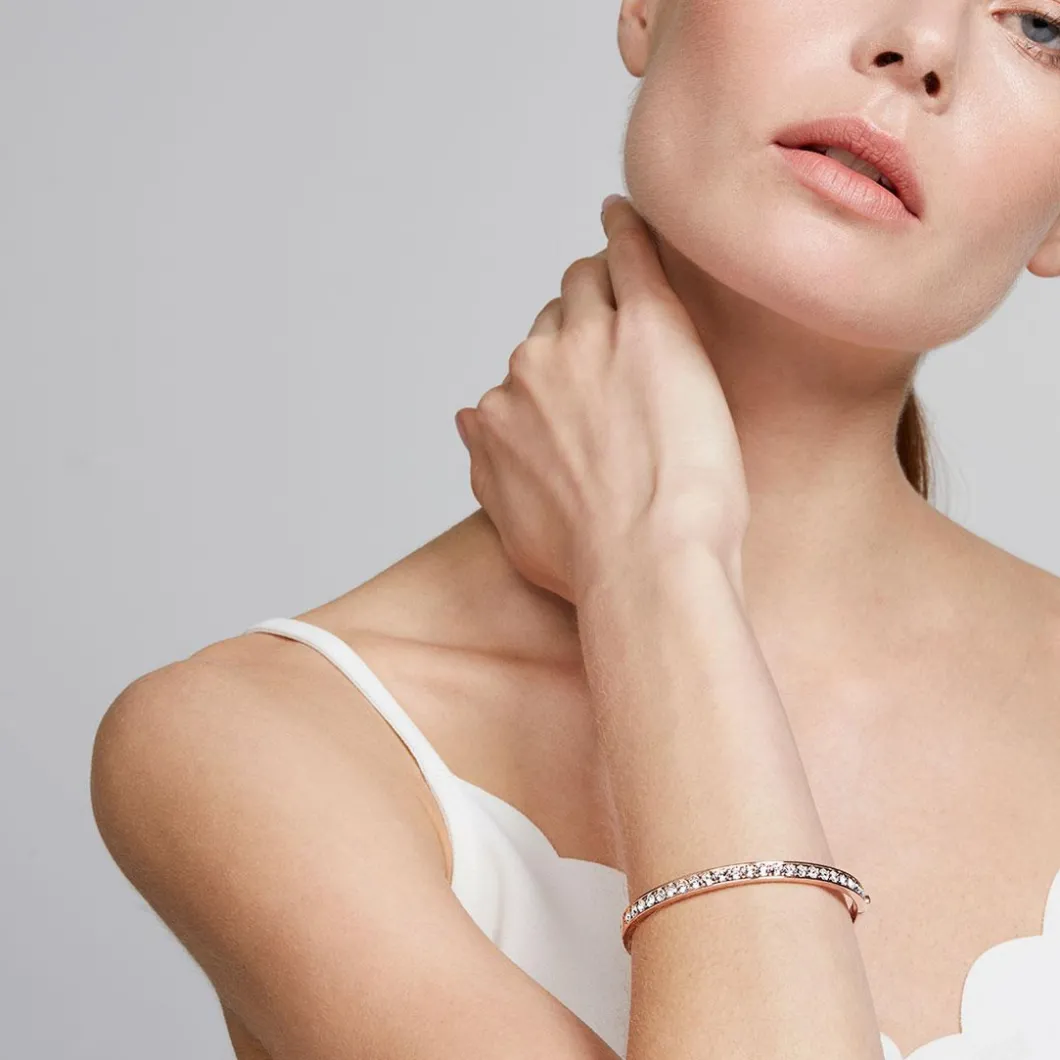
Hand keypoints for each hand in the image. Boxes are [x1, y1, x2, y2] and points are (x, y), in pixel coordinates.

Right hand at [455, 196, 748, 605]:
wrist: (645, 565)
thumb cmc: (590, 562)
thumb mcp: (510, 522)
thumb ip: (485, 464)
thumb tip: (470, 420)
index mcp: (502, 410)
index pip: (525, 367)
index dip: (556, 370)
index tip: (581, 377)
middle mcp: (532, 367)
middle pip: (551, 321)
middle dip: (577, 325)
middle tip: (616, 339)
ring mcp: (588, 339)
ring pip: (586, 283)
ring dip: (602, 282)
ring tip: (630, 285)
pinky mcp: (648, 324)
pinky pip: (629, 254)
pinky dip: (626, 229)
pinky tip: (627, 215)